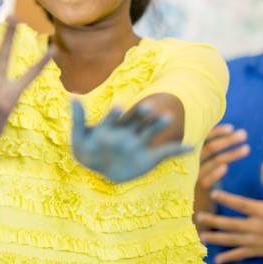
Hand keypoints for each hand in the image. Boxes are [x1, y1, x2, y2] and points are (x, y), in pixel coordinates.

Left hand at [71, 100, 192, 182]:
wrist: (100, 166)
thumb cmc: (87, 148)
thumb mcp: (80, 135)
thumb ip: (79, 119)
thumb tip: (72, 97)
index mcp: (113, 125)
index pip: (115, 118)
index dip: (115, 113)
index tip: (117, 106)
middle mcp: (129, 131)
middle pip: (136, 121)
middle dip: (142, 115)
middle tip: (149, 107)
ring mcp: (140, 144)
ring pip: (150, 133)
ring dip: (158, 126)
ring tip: (167, 117)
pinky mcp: (149, 157)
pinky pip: (165, 153)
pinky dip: (177, 151)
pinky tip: (190, 147)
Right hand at [195, 124, 248, 215]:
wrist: (191, 212)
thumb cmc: (200, 187)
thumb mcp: (202, 168)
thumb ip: (210, 155)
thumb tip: (225, 137)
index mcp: (192, 156)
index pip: (203, 139)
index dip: (216, 132)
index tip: (231, 127)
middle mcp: (190, 164)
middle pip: (209, 148)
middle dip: (227, 140)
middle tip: (244, 134)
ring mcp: (193, 177)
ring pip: (211, 162)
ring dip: (230, 154)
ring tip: (247, 149)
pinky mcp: (196, 191)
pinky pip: (205, 180)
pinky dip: (214, 173)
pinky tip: (225, 168)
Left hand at [196, 161, 262, 262]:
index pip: (242, 204)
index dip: (227, 199)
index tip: (213, 193)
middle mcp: (258, 227)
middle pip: (232, 224)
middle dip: (214, 221)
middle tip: (198, 217)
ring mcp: (257, 240)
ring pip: (233, 240)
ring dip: (217, 238)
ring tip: (202, 236)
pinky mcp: (258, 250)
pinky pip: (242, 254)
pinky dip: (229, 257)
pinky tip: (217, 260)